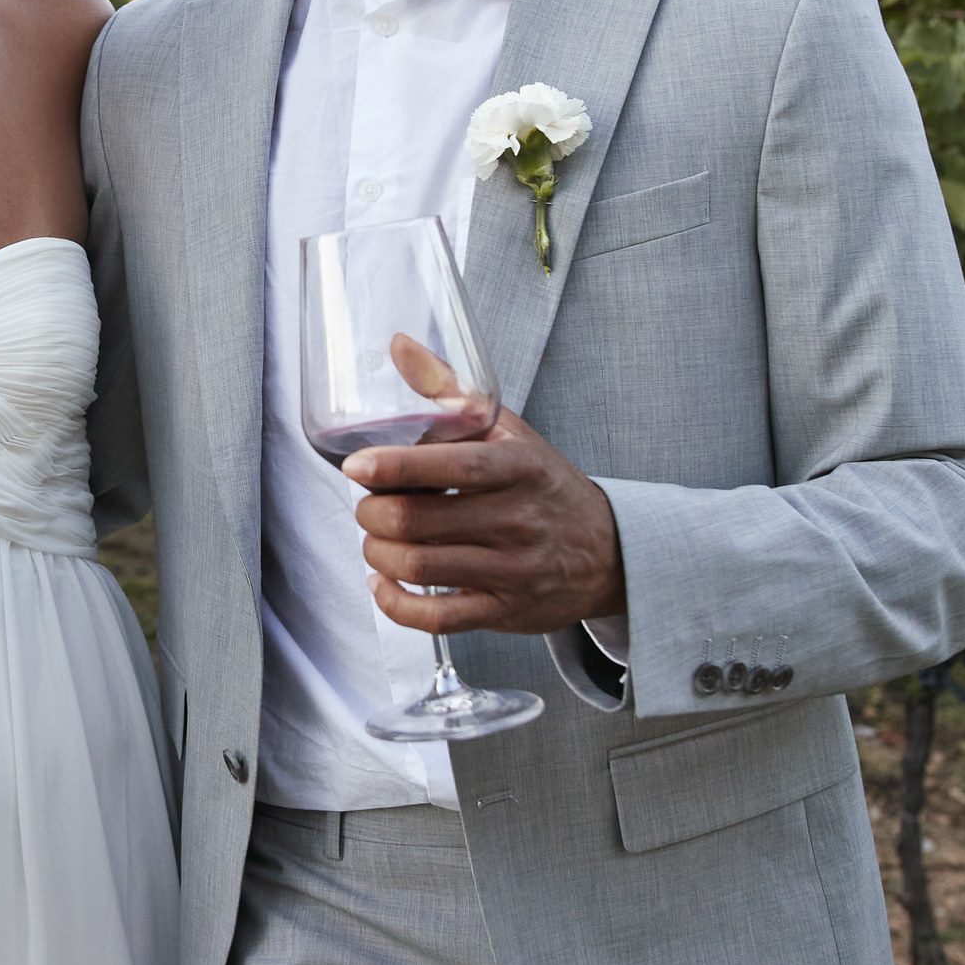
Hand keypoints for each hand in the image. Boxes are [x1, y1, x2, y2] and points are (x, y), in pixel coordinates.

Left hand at [345, 408, 623, 637]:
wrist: (608, 551)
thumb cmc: (544, 484)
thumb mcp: (508, 431)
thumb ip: (450, 390)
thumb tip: (399, 345)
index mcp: (519, 467)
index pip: (453, 466)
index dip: (395, 467)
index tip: (356, 466)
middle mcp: (518, 520)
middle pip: (420, 522)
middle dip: (373, 513)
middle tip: (368, 504)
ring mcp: (513, 570)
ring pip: (420, 568)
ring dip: (377, 552)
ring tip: (375, 538)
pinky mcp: (504, 612)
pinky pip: (436, 618)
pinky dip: (395, 603)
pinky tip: (384, 582)